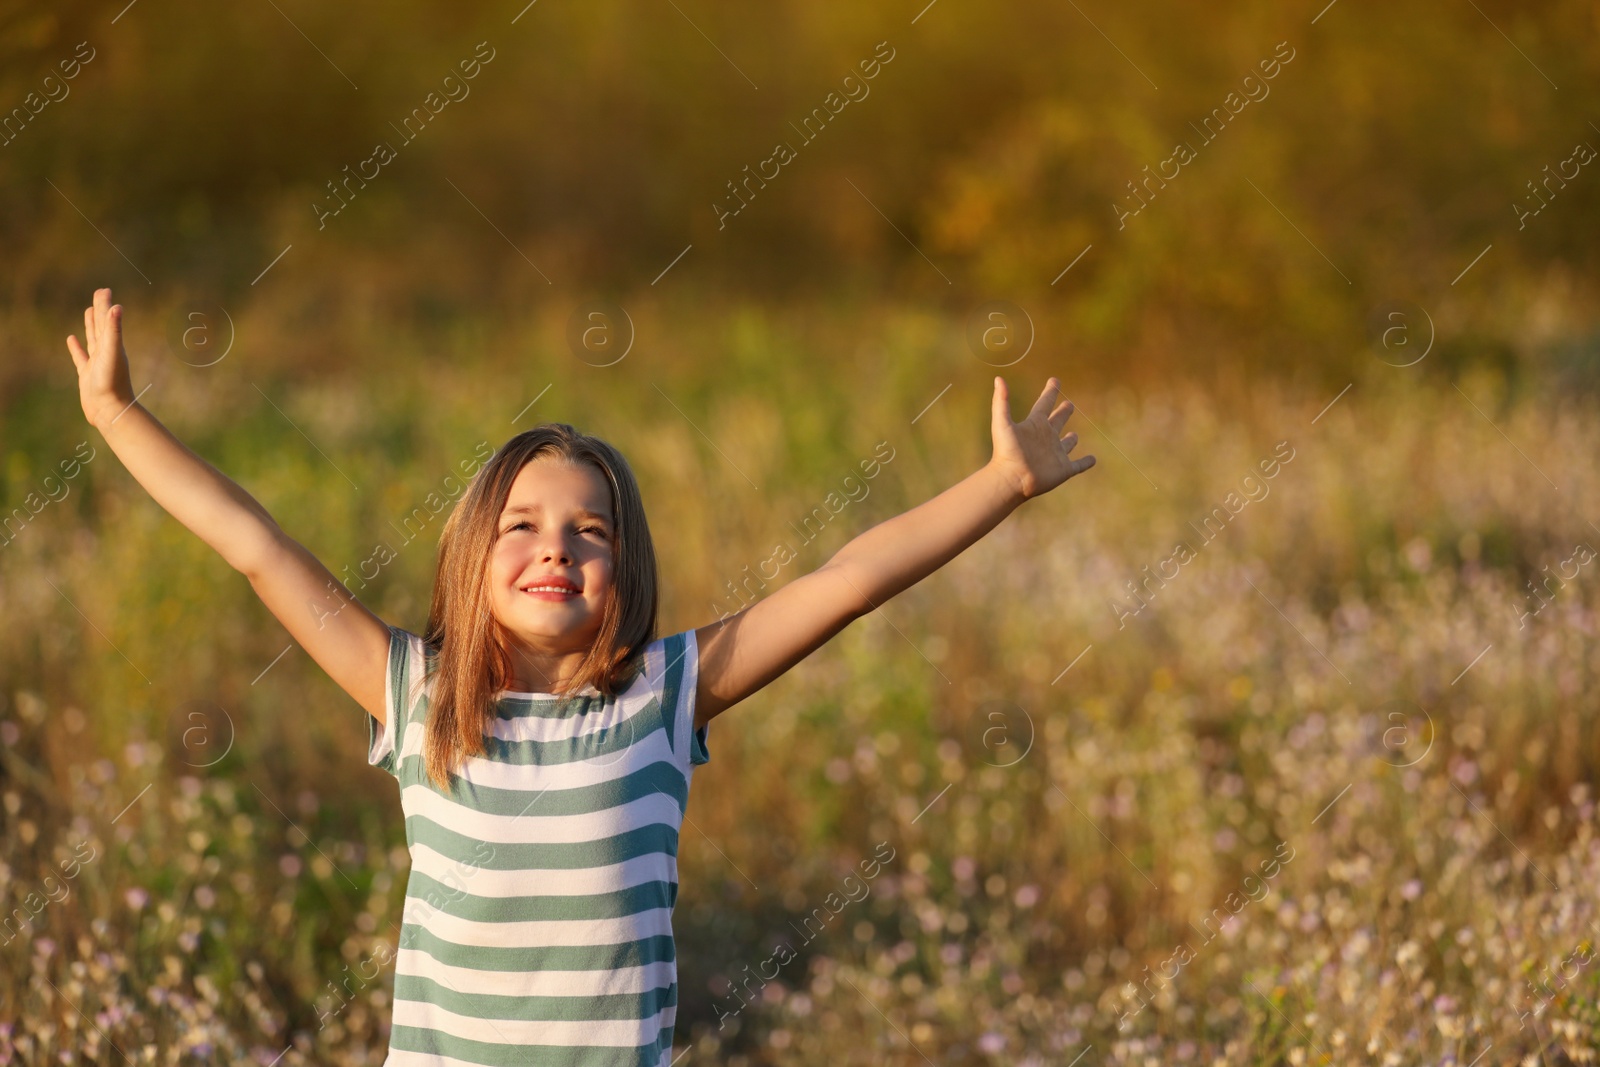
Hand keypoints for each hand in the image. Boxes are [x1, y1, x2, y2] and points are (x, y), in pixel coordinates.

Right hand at [66, 288, 135, 429]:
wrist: (110, 411)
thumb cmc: (112, 382)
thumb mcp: (112, 353)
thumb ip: (114, 331)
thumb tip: (117, 307)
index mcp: (113, 345)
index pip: (107, 319)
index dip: (105, 304)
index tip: (104, 289)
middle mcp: (106, 351)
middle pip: (101, 325)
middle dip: (100, 309)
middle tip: (100, 293)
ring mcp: (96, 362)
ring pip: (93, 338)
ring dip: (91, 325)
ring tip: (88, 311)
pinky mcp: (87, 373)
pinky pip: (80, 356)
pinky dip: (76, 347)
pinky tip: (71, 339)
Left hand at [988, 375, 1095, 501]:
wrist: (1012, 479)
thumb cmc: (1006, 451)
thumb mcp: (1002, 423)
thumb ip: (1001, 401)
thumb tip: (998, 379)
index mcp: (1034, 425)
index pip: (1044, 403)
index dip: (1050, 392)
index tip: (1054, 380)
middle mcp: (1046, 437)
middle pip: (1057, 421)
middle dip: (1063, 412)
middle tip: (1068, 404)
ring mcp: (1055, 454)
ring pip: (1066, 445)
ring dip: (1071, 440)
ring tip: (1075, 436)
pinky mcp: (1063, 470)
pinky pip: (1078, 465)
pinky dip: (1086, 462)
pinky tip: (1093, 459)